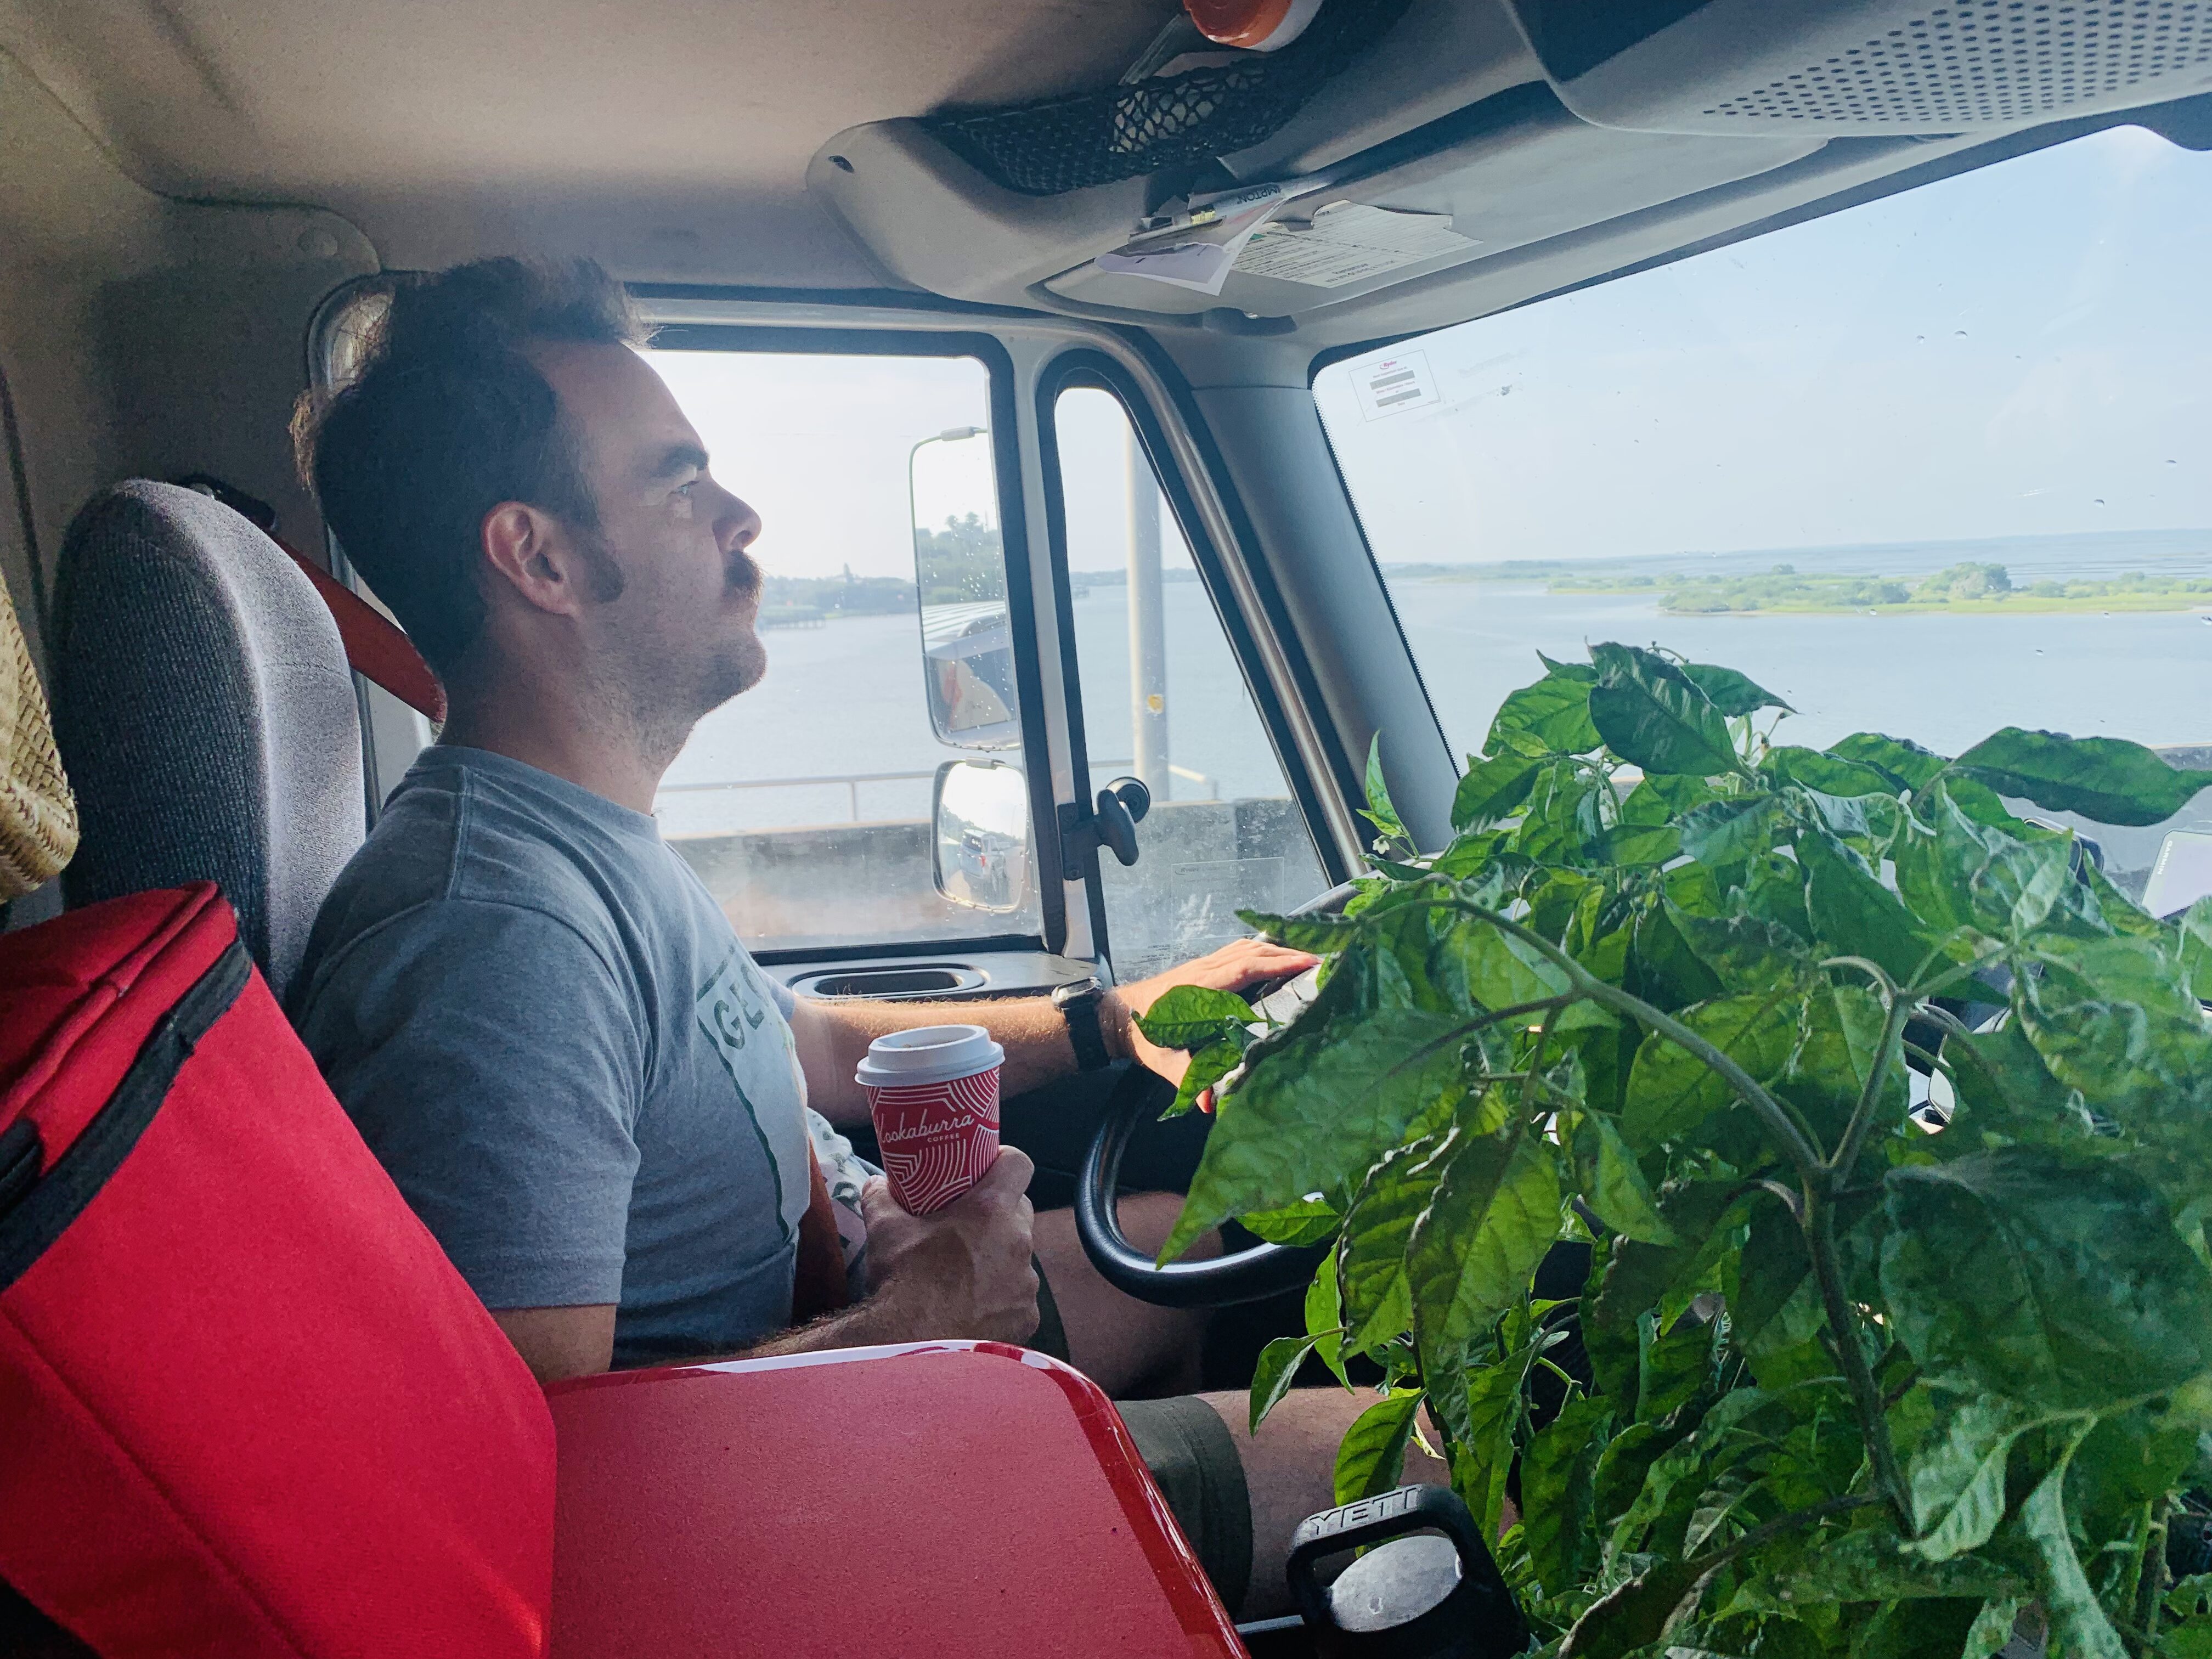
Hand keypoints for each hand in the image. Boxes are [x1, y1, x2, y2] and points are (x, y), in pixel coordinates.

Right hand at [859, 1147, 1038, 1344]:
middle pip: (1021, 1211)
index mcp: (991, 1210)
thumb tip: (875, 1182)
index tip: (988, 1168)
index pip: (1018, 1164)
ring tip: (968, 1272)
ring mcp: (1026, 1283)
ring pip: (1020, 1257)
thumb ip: (880, 1196)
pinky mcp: (1027, 1317)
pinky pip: (1020, 1298)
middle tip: (970, 1223)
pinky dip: (1003, 1299)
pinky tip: (976, 1307)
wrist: (912, 1341)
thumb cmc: (902, 1279)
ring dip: (1001, 1258)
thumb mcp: (884, 1228)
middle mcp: (1019, 1242)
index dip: (1005, 1161)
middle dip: (1001, 1213)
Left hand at [1109, 937, 1319, 1092]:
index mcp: (1199, 988)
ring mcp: (1203, 965)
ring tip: (1304, 959)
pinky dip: (1260, 951)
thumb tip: (1210, 1103)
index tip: (1308, 962)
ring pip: (1244, 947)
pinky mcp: (1202, 967)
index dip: (1278, 963)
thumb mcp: (1164, 1061)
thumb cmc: (1143, 1037)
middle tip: (1319, 961)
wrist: (1117, 1018)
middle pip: (1251, 951)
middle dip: (1286, 953)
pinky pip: (1236, 951)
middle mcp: (1204, 969)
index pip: (1245, 967)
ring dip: (1275, 949)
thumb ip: (1189, 1079)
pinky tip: (1275, 959)